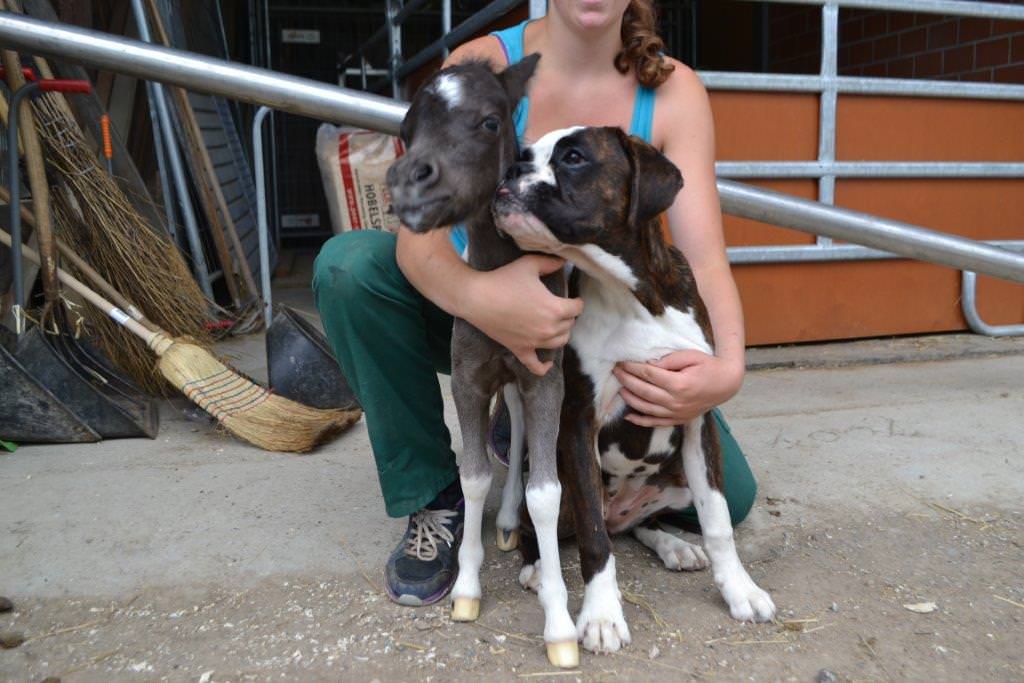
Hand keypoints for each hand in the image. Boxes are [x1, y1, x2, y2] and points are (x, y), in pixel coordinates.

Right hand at [462, 254, 582, 375]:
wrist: (477, 298)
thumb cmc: (503, 280)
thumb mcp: (529, 265)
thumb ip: (550, 263)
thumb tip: (564, 261)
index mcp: (555, 308)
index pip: (577, 308)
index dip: (576, 301)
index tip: (572, 298)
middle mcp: (548, 328)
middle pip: (569, 325)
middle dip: (567, 315)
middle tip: (560, 307)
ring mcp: (534, 342)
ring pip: (560, 342)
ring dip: (561, 333)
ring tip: (556, 325)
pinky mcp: (520, 350)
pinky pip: (536, 366)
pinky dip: (544, 367)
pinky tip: (548, 363)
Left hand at [612, 350, 743, 426]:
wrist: (726, 384)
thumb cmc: (708, 366)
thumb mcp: (689, 356)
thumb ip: (668, 361)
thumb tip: (647, 366)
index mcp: (679, 384)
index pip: (648, 375)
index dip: (633, 368)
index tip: (622, 362)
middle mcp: (676, 402)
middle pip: (644, 391)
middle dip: (627, 380)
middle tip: (616, 372)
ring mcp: (677, 413)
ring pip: (646, 408)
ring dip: (630, 398)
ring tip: (620, 388)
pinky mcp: (678, 420)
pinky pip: (655, 423)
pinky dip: (640, 421)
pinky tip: (628, 415)